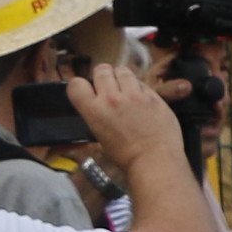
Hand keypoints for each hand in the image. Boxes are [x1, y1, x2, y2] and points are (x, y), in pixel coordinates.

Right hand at [71, 60, 192, 183]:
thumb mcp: (100, 135)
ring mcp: (135, 95)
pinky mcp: (154, 96)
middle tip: (110, 87)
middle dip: (104, 76)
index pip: (76, 83)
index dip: (81, 86)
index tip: (89, 91)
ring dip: (122, 77)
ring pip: (123, 70)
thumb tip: (98, 102)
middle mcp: (112, 98)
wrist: (155, 161)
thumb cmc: (126, 156)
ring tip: (127, 89)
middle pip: (102, 70)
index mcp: (94, 110)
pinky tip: (143, 100)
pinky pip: (143, 82)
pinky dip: (140, 88)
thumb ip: (97, 113)